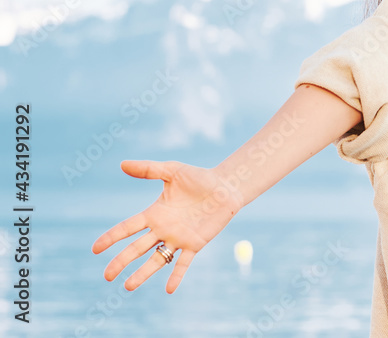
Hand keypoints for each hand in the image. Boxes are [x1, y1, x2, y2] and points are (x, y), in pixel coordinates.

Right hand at [91, 160, 243, 293]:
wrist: (226, 187)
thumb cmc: (199, 178)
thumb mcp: (172, 171)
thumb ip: (149, 169)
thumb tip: (122, 164)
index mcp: (155, 213)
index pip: (128, 228)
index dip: (111, 238)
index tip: (95, 249)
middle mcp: (163, 229)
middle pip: (137, 248)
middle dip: (122, 261)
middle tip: (107, 276)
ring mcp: (178, 238)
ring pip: (157, 260)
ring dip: (143, 273)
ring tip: (128, 287)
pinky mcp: (195, 244)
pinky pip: (183, 263)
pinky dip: (176, 276)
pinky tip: (169, 290)